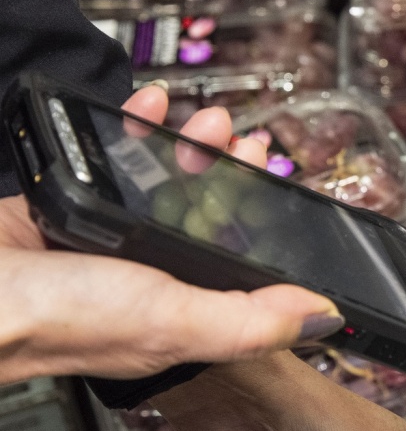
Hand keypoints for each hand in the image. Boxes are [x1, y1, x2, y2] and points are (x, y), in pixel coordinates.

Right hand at [0, 83, 343, 382]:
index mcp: (182, 310)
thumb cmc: (54, 319)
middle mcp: (149, 278)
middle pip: (206, 213)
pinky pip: (114, 165)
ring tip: (205, 120)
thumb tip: (324, 315)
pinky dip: (134, 133)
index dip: (263, 215)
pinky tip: (147, 110)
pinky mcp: (70, 211)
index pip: (242, 260)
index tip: (275, 172)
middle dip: (232, 168)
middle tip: (242, 139)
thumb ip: (251, 320)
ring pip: (164, 184)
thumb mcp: (174, 320)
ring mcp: (108, 243)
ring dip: (191, 144)